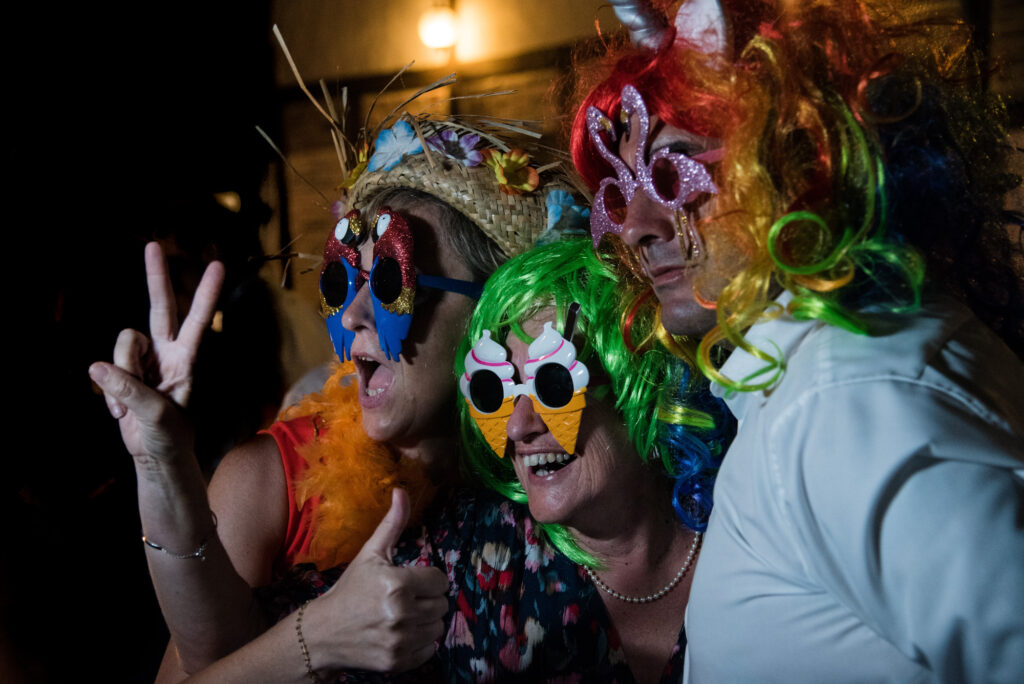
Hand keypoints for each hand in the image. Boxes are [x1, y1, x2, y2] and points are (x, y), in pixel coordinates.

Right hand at [89, 242, 224, 469]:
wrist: (154, 454)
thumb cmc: (169, 437)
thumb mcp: (156, 417)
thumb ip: (130, 391)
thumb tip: (98, 366)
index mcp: (187, 359)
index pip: (198, 320)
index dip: (205, 294)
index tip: (218, 265)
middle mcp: (166, 352)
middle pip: (159, 307)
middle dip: (156, 276)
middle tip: (153, 245)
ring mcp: (143, 360)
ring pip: (123, 345)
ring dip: (122, 378)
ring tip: (132, 406)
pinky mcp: (122, 372)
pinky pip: (105, 368)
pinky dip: (110, 394)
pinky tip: (122, 412)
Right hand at [305, 488, 448, 672]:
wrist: (323, 632)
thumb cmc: (349, 589)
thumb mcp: (370, 554)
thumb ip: (392, 524)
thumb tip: (402, 491)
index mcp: (396, 584)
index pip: (440, 580)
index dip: (428, 579)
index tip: (411, 580)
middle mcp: (401, 614)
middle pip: (442, 604)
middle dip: (427, 599)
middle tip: (406, 598)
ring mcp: (400, 641)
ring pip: (438, 627)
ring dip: (426, 620)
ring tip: (404, 615)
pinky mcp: (398, 662)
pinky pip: (430, 649)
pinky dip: (420, 642)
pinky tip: (401, 633)